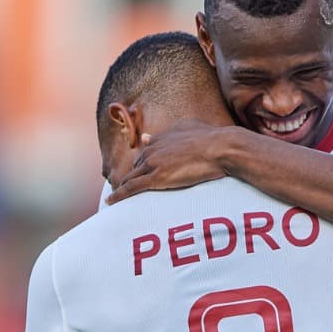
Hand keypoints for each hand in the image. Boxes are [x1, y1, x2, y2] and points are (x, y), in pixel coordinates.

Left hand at [106, 120, 231, 204]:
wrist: (222, 148)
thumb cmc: (212, 139)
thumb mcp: (187, 129)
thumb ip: (168, 133)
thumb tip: (146, 137)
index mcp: (161, 139)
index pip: (144, 154)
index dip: (140, 167)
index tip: (136, 175)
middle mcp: (153, 149)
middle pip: (135, 168)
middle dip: (130, 179)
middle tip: (124, 192)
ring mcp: (153, 164)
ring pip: (131, 178)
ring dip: (121, 188)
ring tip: (115, 200)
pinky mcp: (157, 178)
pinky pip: (132, 188)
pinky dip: (119, 195)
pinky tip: (111, 202)